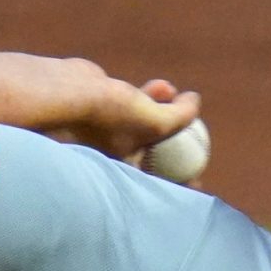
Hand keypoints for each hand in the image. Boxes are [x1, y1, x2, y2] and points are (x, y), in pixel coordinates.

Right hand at [47, 78, 204, 188]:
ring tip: (177, 95)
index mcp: (125, 169)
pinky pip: (137, 102)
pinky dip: (152, 94)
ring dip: (167, 108)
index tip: (199, 183)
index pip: (158, 183)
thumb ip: (182, 117)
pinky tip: (164, 86)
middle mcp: (116, 154)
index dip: (180, 184)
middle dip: (177, 145)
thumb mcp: (158, 123)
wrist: (71, 92)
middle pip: (155, 156)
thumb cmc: (112, 116)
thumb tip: (196, 101)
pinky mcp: (106, 106)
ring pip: (148, 122)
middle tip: (198, 138)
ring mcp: (111, 129)